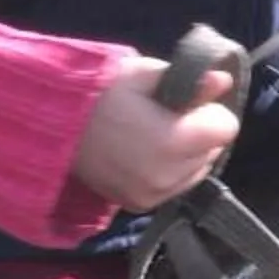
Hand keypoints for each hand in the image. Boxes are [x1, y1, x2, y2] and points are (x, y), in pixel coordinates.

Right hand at [71, 54, 241, 209]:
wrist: (52, 124)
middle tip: (165, 116)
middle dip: (198, 133)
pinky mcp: (138, 205)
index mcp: (172, 141)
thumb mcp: (145, 73)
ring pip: (196, 172)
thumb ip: (190, 82)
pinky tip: (143, 154)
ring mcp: (152, 195)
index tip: (187, 102)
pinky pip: (173, 187)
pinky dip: (168, 172)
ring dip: (186, 155)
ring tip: (152, 134)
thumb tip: (222, 82)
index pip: (225, 128)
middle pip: (212, 151)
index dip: (209, 110)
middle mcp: (166, 176)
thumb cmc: (99, 90)